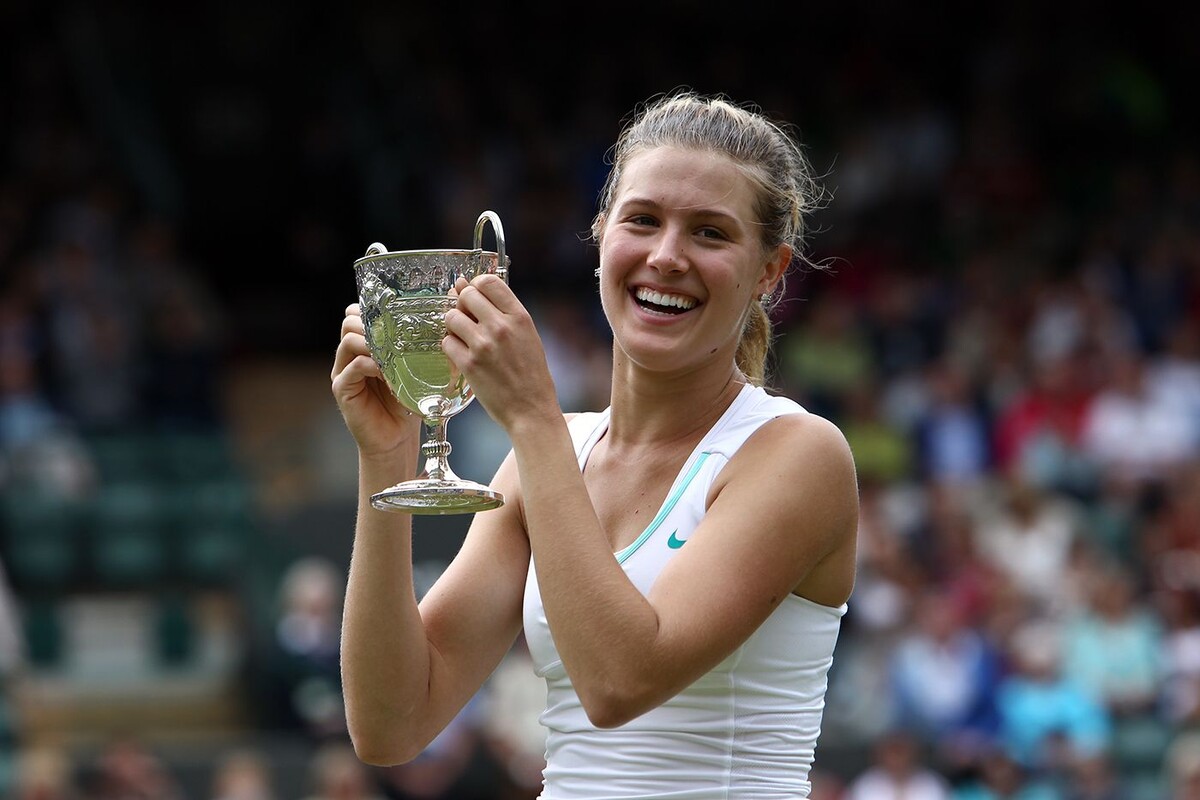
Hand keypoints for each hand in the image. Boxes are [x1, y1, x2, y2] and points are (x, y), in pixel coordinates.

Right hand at [331, 303, 420, 459]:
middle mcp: (349, 354)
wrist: (396, 438)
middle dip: (375, 322)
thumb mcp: (416, 369)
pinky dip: (372, 365)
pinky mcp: (343, 389)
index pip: (359, 312)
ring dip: (375, 342)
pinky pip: (353, 367)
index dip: (376, 309)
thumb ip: (418, 347)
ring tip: (394, 355)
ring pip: (349, 339)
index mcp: (365, 345)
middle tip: (397, 335)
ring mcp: (343, 371)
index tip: (401, 316)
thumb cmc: (408, 403)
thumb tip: (442, 322)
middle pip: (350, 320)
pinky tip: (389, 374)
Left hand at [443, 275, 560, 432]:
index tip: (475, 296)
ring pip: (451, 317)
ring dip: (454, 326)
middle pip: (466, 295)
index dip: (476, 286)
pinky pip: (446, 342)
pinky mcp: (469, 365)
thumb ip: (501, 312)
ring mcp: (483, 345)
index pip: (488, 281)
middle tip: (468, 320)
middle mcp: (501, 327)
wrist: (531, 410)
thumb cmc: (530, 374)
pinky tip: (463, 355)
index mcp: (520, 317)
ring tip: (466, 339)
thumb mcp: (527, 336)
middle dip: (462, 304)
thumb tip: (465, 286)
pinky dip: (451, 347)